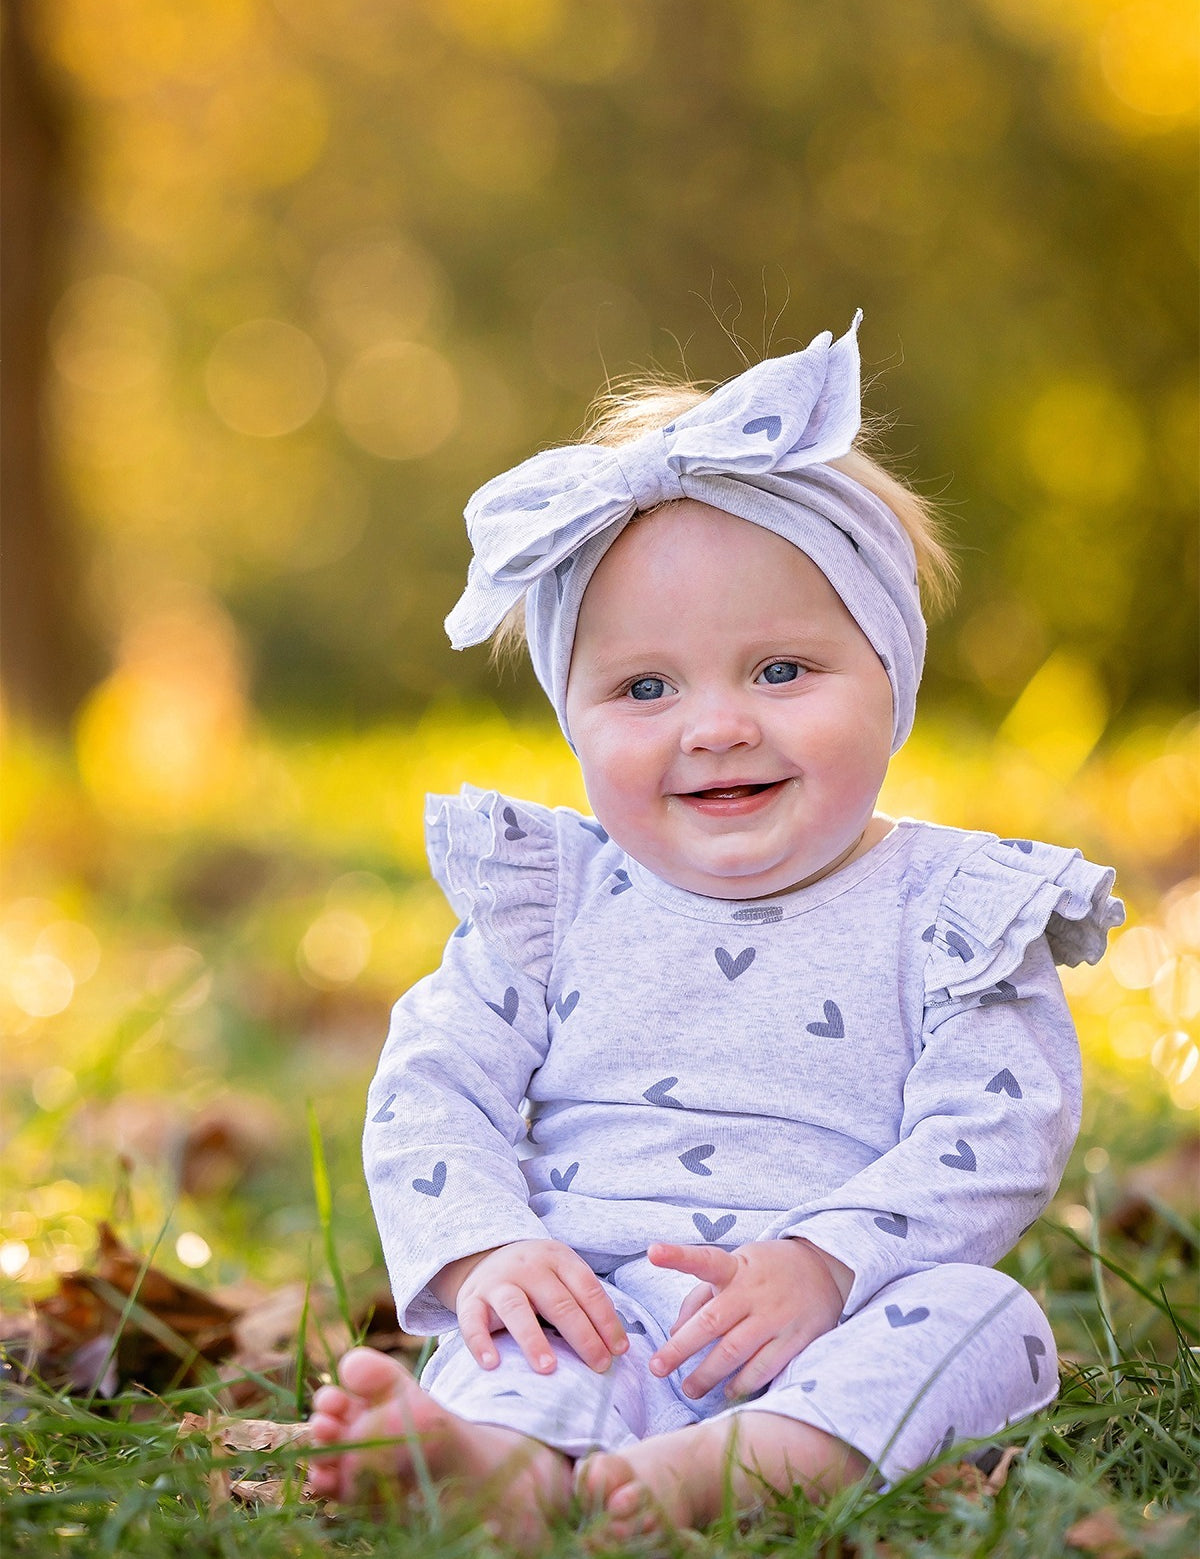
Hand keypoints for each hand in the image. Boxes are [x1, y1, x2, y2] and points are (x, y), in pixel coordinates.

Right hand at [435, 1239, 627, 1376]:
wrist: (483, 1257)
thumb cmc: (535, 1277)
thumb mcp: (561, 1274)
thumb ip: (583, 1300)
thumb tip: (617, 1344)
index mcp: (557, 1258)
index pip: (588, 1289)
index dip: (606, 1320)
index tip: (620, 1351)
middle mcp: (528, 1267)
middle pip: (558, 1302)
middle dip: (583, 1336)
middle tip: (599, 1365)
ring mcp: (497, 1282)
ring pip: (516, 1309)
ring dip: (533, 1340)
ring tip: (549, 1368)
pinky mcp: (470, 1300)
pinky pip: (472, 1321)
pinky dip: (480, 1343)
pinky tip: (492, 1364)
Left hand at [646, 1238, 849, 1399]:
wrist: (825, 1271)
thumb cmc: (766, 1272)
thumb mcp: (736, 1268)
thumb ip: (700, 1297)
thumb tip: (674, 1332)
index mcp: (735, 1268)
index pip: (705, 1260)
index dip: (678, 1256)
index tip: (653, 1252)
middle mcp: (753, 1291)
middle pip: (712, 1321)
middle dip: (681, 1348)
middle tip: (658, 1368)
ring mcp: (776, 1316)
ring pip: (734, 1350)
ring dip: (708, 1374)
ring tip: (689, 1389)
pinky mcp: (795, 1338)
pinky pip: (764, 1367)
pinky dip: (742, 1383)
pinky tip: (727, 1392)